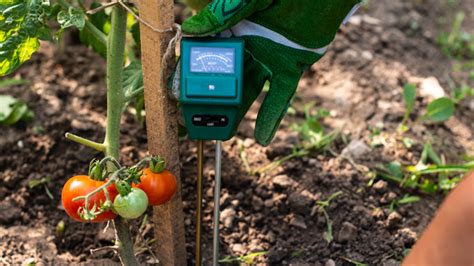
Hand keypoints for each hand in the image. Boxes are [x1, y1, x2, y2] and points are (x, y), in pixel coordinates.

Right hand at [182, 0, 360, 144]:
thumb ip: (224, 12)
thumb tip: (191, 31)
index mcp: (235, 29)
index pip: (208, 54)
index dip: (194, 72)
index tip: (178, 90)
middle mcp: (249, 47)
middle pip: (225, 78)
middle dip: (212, 99)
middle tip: (197, 119)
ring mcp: (269, 59)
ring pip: (248, 91)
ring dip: (235, 112)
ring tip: (221, 133)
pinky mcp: (291, 68)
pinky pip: (280, 96)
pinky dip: (272, 117)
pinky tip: (262, 138)